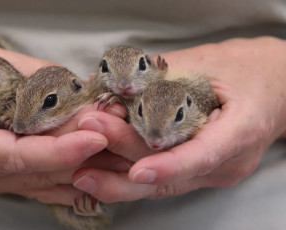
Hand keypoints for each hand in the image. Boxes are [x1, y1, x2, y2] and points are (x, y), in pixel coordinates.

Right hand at [0, 43, 129, 204]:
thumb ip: (35, 84)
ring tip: (118, 156)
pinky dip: (64, 178)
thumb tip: (82, 100)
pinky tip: (94, 173)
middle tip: (120, 141)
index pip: (15, 155)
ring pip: (39, 181)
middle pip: (34, 171)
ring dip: (81, 168)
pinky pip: (33, 186)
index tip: (96, 137)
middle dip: (82, 155)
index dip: (60, 150)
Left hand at [72, 36, 285, 202]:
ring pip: (164, 185)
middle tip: (84, 142)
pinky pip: (164, 179)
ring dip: (119, 178)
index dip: (169, 166)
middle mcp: (230, 161)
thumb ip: (161, 75)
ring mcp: (215, 173)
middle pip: (173, 174)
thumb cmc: (243, 69)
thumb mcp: (206, 63)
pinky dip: (131, 175)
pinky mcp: (201, 174)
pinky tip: (101, 171)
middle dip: (123, 161)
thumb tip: (111, 84)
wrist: (272, 87)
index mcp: (242, 130)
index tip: (136, 172)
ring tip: (81, 171)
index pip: (204, 154)